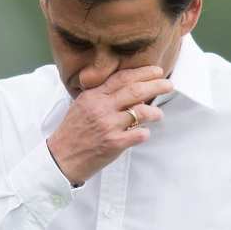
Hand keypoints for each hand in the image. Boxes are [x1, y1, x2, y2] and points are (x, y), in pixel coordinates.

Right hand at [47, 66, 172, 185]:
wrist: (62, 158)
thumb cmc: (73, 133)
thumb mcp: (82, 105)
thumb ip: (101, 95)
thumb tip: (127, 89)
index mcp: (94, 96)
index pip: (122, 78)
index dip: (143, 72)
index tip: (157, 71)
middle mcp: (102, 108)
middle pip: (136, 91)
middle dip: (157, 86)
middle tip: (168, 85)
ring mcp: (109, 126)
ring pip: (141, 112)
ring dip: (155, 112)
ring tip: (159, 114)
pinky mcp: (114, 144)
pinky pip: (139, 134)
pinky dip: (146, 133)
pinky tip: (145, 133)